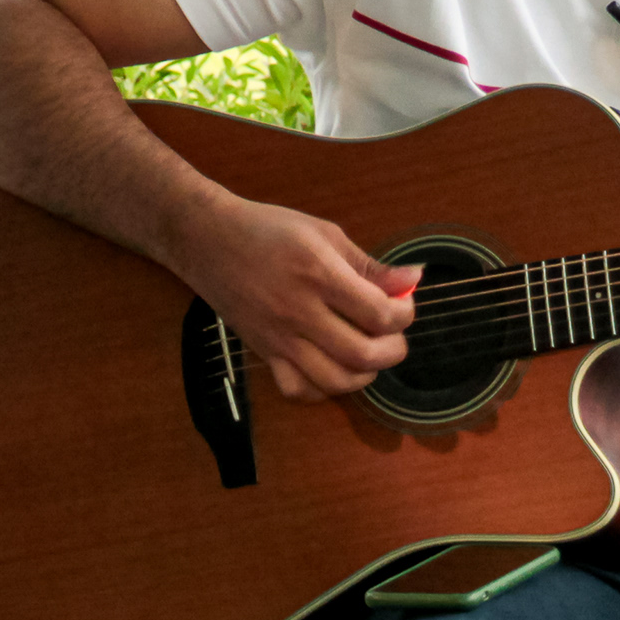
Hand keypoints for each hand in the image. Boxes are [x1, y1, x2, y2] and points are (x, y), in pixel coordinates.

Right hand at [175, 191, 420, 401]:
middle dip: (393, 349)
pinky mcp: (263, 351)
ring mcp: (278, 336)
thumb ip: (369, 264)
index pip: (378, 313)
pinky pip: (298, 390)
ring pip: (334, 381)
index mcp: (318, 273)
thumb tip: (413, 280)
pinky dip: (323, 390)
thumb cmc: (268, 229)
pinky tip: (331, 368)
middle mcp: (298, 310)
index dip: (404, 314)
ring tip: (367, 353)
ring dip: (364, 374)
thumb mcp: (323, 233)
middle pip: (363, 354)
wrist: (207, 239)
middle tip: (391, 334)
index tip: (401, 303)